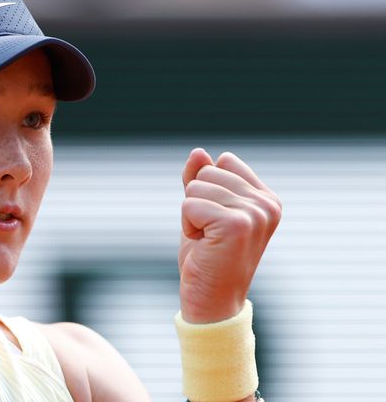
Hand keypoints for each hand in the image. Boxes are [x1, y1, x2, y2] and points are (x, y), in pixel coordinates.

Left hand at [179, 148, 281, 323]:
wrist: (212, 303)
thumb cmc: (207, 258)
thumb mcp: (202, 211)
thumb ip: (201, 180)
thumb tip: (198, 152)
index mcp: (267, 198)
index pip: (222, 163)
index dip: (207, 191)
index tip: (216, 222)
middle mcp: (267, 204)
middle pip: (207, 173)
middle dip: (197, 203)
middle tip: (209, 236)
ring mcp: (255, 213)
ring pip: (195, 188)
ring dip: (191, 217)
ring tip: (207, 242)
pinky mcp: (237, 224)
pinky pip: (189, 204)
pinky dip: (187, 226)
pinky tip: (204, 247)